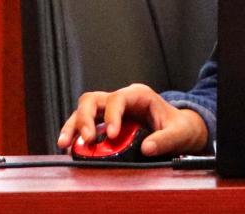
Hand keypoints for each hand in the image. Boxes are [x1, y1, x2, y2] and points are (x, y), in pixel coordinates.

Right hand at [55, 82, 211, 156]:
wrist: (179, 130)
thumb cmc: (179, 127)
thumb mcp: (179, 133)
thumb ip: (166, 139)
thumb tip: (147, 148)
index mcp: (138, 96)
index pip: (118, 98)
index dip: (112, 115)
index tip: (111, 135)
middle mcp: (120, 100)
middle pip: (93, 100)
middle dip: (85, 118)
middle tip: (87, 140)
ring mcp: (109, 111)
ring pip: (83, 111)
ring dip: (72, 127)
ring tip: (65, 145)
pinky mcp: (103, 125)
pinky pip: (84, 126)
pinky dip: (75, 136)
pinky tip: (69, 149)